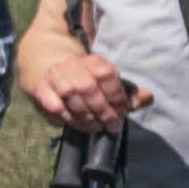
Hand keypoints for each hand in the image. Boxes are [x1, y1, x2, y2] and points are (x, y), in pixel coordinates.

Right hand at [25, 21, 146, 141]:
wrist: (46, 59)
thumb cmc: (82, 75)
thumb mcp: (105, 78)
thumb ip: (127, 92)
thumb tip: (148, 98)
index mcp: (92, 61)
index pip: (106, 74)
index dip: (116, 94)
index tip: (123, 110)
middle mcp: (72, 67)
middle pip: (88, 88)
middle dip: (103, 110)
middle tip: (112, 125)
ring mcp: (55, 78)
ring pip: (71, 98)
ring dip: (86, 117)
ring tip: (96, 128)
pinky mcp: (40, 90)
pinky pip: (54, 106)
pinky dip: (67, 118)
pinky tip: (77, 125)